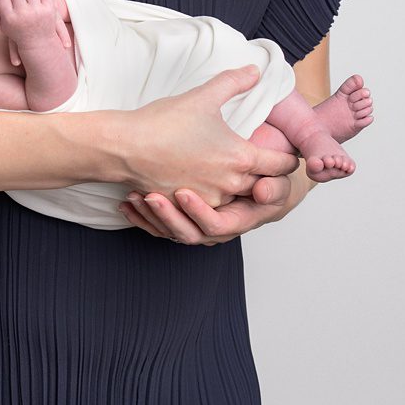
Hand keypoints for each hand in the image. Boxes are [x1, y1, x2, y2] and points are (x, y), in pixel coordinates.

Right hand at [0, 0, 68, 47]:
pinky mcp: (49, 9)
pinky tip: (39, 3)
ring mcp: (37, 11)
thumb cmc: (18, 31)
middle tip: (20, 5)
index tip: (9, 3)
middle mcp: (23, 13)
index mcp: (9, 18)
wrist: (39, 43)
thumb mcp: (3, 26)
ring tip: (30, 3)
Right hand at [114, 66, 298, 206]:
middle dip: (266, 175)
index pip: (281, 165)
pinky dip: (216, 196)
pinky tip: (209, 181)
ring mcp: (211, 198)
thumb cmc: (164, 122)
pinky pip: (214, 206)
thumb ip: (234, 81)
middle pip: (264, 185)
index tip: (288, 155)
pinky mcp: (191, 206)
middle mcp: (231, 183)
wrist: (125, 147)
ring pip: (239, 197)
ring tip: (236, 173)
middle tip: (265, 164)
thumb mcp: (203, 95)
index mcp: (241, 157)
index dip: (288, 159)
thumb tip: (256, 70)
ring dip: (240, 187)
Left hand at [123, 169, 307, 245]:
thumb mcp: (277, 174)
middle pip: (191, 233)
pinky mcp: (186, 220)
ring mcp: (202, 225)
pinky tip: (127, 203)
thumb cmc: (267, 170)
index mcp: (243, 217)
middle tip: (150, 196)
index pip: (219, 225)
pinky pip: (161, 228)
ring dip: (152, 216)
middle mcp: (221, 228)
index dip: (199, 212)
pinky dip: (143, 218)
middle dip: (168, 216)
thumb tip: (263, 192)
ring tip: (136, 195)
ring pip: (173, 232)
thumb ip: (275, 180)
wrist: (264, 177)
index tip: (181, 192)